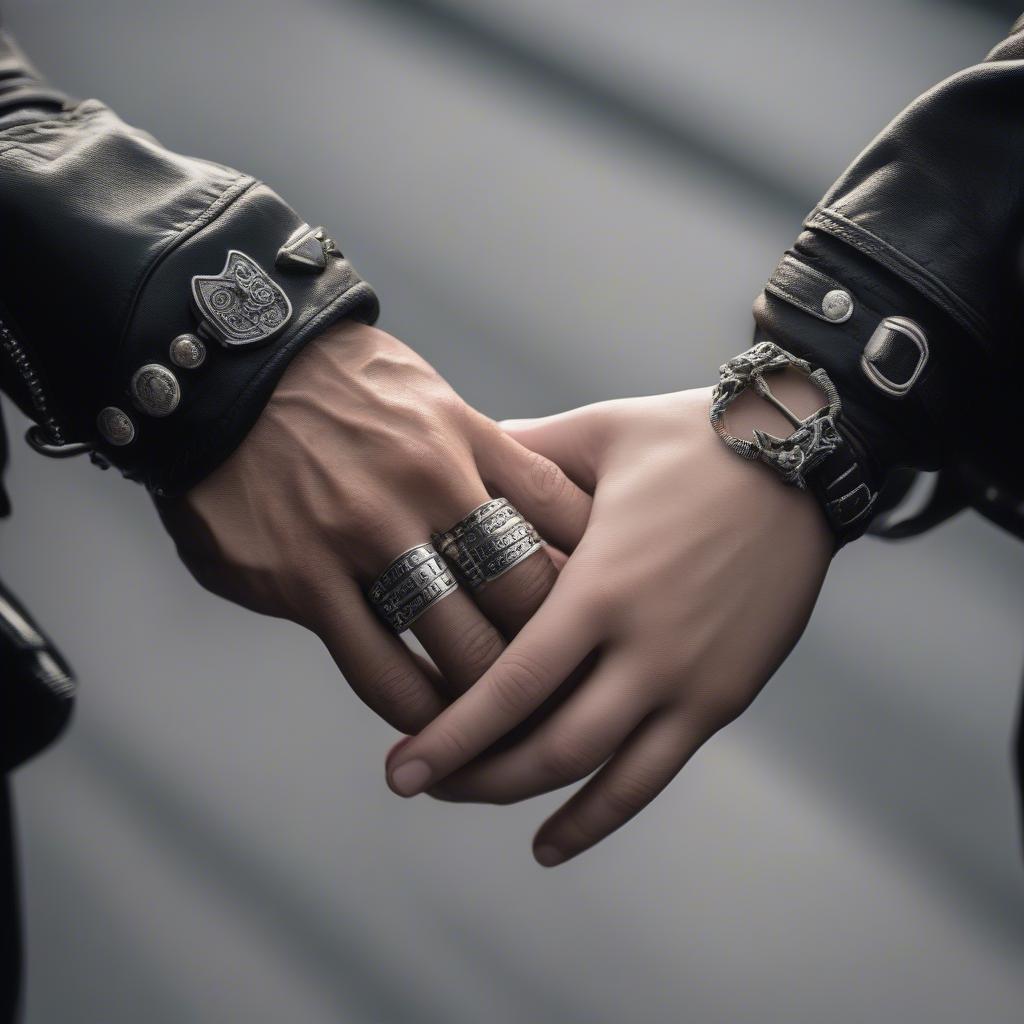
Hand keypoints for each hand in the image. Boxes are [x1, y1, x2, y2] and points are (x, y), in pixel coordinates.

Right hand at [158, 321, 591, 731]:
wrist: (224, 372)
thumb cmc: (336, 384)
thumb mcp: (423, 393)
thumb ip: (480, 452)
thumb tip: (535, 510)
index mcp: (463, 436)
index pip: (558, 511)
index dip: (595, 565)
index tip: (608, 605)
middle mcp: (425, 486)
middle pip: (524, 591)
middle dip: (557, 646)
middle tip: (572, 684)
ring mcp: (364, 535)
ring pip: (459, 643)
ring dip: (489, 694)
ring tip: (506, 720)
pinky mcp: (303, 579)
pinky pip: (378, 668)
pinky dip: (415, 707)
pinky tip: (433, 724)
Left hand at [383, 385, 831, 864]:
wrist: (804, 461)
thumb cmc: (692, 438)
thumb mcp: (599, 431)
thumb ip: (522, 451)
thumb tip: (454, 449)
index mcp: (603, 587)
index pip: (511, 685)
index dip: (451, 736)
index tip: (400, 767)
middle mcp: (646, 649)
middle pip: (547, 746)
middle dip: (473, 774)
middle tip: (416, 782)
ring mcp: (691, 680)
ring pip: (598, 773)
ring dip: (524, 798)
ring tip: (468, 798)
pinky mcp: (725, 696)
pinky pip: (653, 775)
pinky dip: (599, 817)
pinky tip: (550, 841)